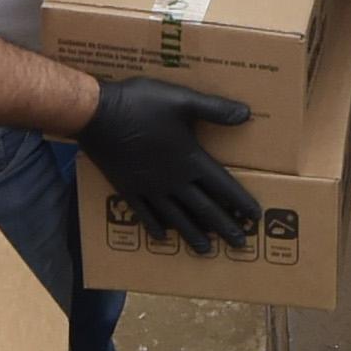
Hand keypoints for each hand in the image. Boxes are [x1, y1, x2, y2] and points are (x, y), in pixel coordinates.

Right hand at [79, 74, 259, 252]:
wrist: (97, 115)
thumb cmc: (141, 104)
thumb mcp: (182, 100)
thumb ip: (214, 109)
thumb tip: (247, 113)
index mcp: (190, 159)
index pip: (223, 186)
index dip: (240, 202)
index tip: (254, 217)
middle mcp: (173, 180)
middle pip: (205, 209)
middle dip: (224, 226)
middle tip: (239, 244)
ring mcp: (150, 188)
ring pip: (177, 218)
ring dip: (193, 234)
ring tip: (206, 249)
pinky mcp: (128, 189)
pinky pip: (145, 214)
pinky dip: (155, 227)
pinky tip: (162, 237)